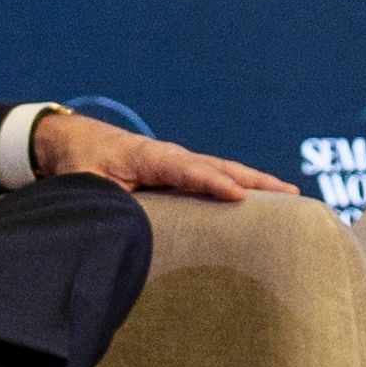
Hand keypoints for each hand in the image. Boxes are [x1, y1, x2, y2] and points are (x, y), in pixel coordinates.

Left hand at [28, 110, 302, 204]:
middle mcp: (172, 157)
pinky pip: (216, 179)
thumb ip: (100, 200)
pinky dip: (242, 186)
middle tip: (290, 193)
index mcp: (149, 157)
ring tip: (291, 197)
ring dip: (256, 183)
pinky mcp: (180, 173)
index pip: (188, 170)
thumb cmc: (79, 162)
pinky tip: (263, 202)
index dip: (213, 183)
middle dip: (254, 180)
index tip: (238, 196)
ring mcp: (180, 163)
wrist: (73, 140)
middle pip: (220, 167)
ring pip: (224, 171)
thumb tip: (118, 226)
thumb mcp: (82, 183)